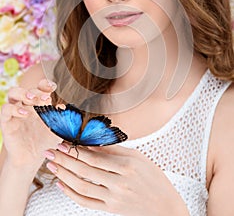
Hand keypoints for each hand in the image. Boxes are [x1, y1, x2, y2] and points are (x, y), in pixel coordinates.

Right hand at [0, 79, 60, 167]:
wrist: (32, 159)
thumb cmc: (45, 141)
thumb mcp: (57, 129)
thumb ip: (62, 118)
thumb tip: (64, 106)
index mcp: (39, 103)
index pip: (40, 87)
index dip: (45, 84)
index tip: (53, 87)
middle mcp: (26, 105)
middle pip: (28, 89)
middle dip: (37, 91)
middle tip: (46, 98)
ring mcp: (15, 112)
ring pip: (13, 93)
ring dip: (23, 93)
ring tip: (32, 99)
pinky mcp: (6, 122)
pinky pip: (6, 109)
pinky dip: (14, 109)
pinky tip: (25, 113)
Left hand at [44, 144, 188, 215]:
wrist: (165, 207)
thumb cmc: (154, 179)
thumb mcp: (139, 158)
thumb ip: (115, 151)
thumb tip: (92, 144)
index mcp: (127, 166)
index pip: (94, 156)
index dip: (76, 149)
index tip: (63, 143)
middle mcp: (119, 182)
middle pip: (85, 170)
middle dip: (65, 159)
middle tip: (51, 151)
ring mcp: (114, 198)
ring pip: (82, 186)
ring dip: (64, 175)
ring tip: (52, 165)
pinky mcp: (110, 210)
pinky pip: (86, 202)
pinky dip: (71, 194)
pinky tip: (62, 185)